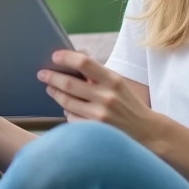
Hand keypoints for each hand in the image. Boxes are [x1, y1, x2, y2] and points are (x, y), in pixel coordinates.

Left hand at [37, 50, 157, 142]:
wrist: (146, 131)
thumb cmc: (127, 103)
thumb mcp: (117, 84)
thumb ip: (97, 74)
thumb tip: (71, 59)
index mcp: (113, 80)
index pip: (84, 63)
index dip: (66, 57)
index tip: (54, 56)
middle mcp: (106, 97)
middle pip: (69, 84)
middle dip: (52, 77)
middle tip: (42, 74)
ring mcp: (99, 116)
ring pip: (66, 102)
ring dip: (55, 93)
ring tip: (51, 88)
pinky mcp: (94, 131)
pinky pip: (71, 118)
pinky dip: (68, 111)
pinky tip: (69, 108)